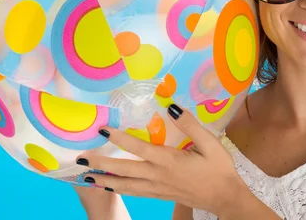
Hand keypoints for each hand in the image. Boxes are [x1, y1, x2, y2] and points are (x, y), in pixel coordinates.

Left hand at [75, 104, 246, 215]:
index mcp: (168, 160)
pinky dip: (119, 190)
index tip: (102, 129)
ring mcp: (158, 188)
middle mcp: (158, 175)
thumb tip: (171, 107)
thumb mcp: (210, 143)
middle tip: (80, 159)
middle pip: (123, 170)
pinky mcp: (160, 195)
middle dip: (101, 164)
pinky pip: (135, 192)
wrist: (225, 197)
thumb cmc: (219, 169)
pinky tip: (110, 187)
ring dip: (104, 180)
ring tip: (86, 176)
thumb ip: (189, 124)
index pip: (137, 147)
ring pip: (125, 185)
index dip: (118, 137)